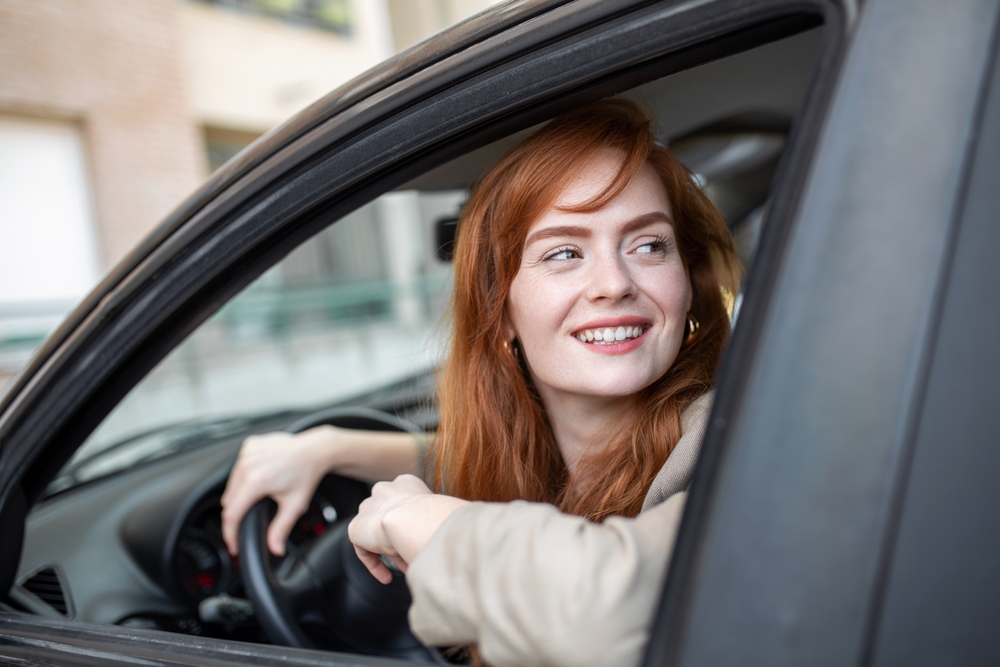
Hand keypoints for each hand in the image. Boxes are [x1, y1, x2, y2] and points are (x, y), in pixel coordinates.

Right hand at [221, 427, 337, 555]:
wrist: (315, 449)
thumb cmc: (307, 474)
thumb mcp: (295, 506)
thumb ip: (281, 529)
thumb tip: (275, 549)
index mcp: (256, 481)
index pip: (232, 514)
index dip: (230, 533)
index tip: (233, 545)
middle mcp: (248, 465)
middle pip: (229, 500)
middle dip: (238, 514)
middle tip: (252, 518)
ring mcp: (247, 453)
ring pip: (231, 483)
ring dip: (239, 494)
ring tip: (258, 496)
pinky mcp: (249, 445)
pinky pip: (238, 467)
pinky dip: (244, 476)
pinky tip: (259, 476)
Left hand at [348, 474, 466, 583]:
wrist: (412, 519)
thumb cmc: (433, 517)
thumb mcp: (438, 512)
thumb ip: (434, 519)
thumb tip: (445, 537)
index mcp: (406, 483)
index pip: (406, 504)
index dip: (413, 526)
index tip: (420, 540)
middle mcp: (384, 490)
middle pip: (390, 517)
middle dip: (400, 539)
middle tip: (413, 555)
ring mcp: (368, 507)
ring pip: (378, 533)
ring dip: (390, 551)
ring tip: (403, 568)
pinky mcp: (356, 527)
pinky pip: (364, 549)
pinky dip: (374, 564)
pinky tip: (386, 576)